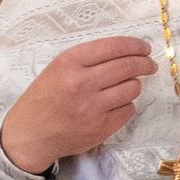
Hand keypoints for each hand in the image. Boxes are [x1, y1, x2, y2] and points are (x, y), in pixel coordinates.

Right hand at [0, 38, 154, 174]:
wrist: (30, 134)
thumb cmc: (44, 98)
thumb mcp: (57, 68)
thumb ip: (88, 58)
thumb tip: (128, 51)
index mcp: (68, 63)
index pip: (114, 47)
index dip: (135, 46)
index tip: (144, 48)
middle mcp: (81, 83)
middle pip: (129, 67)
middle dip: (145, 63)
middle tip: (149, 64)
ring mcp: (93, 107)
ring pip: (133, 88)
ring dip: (133, 85)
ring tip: (123, 86)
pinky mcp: (101, 127)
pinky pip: (129, 110)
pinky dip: (125, 105)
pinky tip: (113, 105)